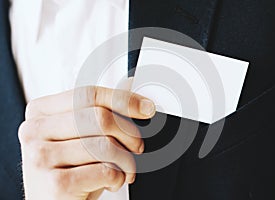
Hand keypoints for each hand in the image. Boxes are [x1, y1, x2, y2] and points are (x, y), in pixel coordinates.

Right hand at [18, 85, 154, 199]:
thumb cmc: (68, 168)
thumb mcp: (77, 136)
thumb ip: (97, 114)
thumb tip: (136, 101)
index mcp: (40, 111)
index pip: (88, 94)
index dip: (123, 99)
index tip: (146, 108)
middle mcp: (35, 131)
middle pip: (100, 117)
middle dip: (129, 133)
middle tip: (137, 146)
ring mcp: (41, 157)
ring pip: (105, 145)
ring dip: (126, 160)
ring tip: (124, 168)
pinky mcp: (56, 184)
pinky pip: (105, 170)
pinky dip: (118, 178)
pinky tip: (111, 182)